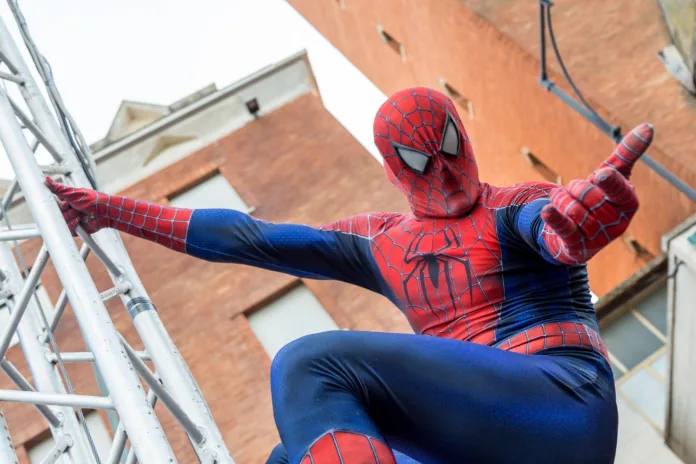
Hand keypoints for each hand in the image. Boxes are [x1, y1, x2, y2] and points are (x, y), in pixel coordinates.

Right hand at [45, 177, 112, 234]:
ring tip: (79, 215)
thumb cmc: (90, 200)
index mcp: (65, 202)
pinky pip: (68, 231)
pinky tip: (79, 222)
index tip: (65, 204)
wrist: (103, 212)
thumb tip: (47, 179)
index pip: (54, 206)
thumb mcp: (72, 193)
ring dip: (70, 219)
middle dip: (66, 213)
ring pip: (62, 223)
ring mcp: (71, 220)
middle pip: (57, 215)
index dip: (59, 207)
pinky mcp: (75, 229)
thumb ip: (58, 188)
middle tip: (74, 209)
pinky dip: (73, 226)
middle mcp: (67, 211)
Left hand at [540, 123, 653, 263]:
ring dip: (561, 200)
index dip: (609, 182)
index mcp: (628, 205)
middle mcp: (616, 224)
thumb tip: (648, 127)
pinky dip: (555, 218)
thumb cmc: (595, 200)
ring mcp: (597, 238)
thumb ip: (626, 155)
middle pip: (591, 197)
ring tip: (563, 203)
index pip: (621, 191)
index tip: (599, 174)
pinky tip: (546, 211)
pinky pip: (565, 229)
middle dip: (575, 188)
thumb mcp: (610, 177)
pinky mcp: (576, 247)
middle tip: (574, 191)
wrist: (572, 233)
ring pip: (574, 210)